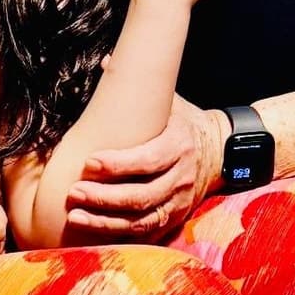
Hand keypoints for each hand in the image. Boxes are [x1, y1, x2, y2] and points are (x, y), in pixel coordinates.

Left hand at [64, 95, 227, 240]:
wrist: (220, 150)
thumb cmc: (183, 121)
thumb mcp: (169, 100)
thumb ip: (138, 86)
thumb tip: (106, 61)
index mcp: (178, 145)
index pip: (148, 159)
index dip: (118, 165)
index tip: (90, 162)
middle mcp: (181, 176)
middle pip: (142, 195)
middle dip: (105, 197)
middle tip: (74, 193)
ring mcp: (179, 201)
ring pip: (142, 219)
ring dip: (106, 220)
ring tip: (76, 215)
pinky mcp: (175, 217)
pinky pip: (147, 232)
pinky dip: (120, 233)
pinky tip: (94, 230)